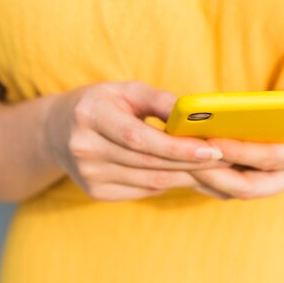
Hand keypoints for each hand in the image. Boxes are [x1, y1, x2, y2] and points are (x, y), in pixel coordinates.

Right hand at [43, 81, 228, 200]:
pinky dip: (168, 183)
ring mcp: (87, 174)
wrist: (57, 130)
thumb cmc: (101, 103)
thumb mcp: (126, 90)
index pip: (139, 138)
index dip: (176, 147)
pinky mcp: (95, 192)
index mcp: (90, 115)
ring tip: (213, 167)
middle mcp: (85, 148)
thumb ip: (161, 101)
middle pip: (148, 163)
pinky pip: (142, 190)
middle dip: (191, 163)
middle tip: (226, 159)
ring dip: (185, 176)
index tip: (211, 149)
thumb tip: (198, 115)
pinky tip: (185, 174)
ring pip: (149, 182)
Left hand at [190, 81, 283, 199]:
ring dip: (207, 181)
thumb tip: (242, 106)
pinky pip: (235, 188)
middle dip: (214, 175)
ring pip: (239, 193)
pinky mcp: (267, 184)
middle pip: (250, 187)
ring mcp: (282, 184)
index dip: (239, 151)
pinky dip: (212, 179)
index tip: (211, 138)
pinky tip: (188, 165)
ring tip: (179, 164)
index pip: (270, 158)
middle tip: (184, 158)